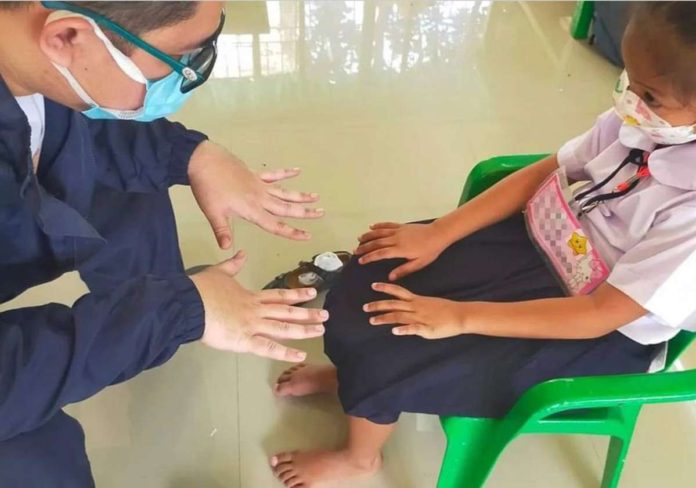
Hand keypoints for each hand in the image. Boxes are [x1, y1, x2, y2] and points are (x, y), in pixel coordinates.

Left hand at [188, 141, 323, 248]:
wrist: (203, 161)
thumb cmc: (207, 189)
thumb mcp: (213, 213)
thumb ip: (222, 231)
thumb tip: (226, 248)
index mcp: (252, 210)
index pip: (275, 225)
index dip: (292, 232)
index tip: (307, 236)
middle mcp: (260, 198)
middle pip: (286, 207)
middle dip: (304, 213)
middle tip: (321, 214)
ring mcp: (259, 184)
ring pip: (284, 192)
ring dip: (300, 195)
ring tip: (316, 197)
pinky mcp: (254, 174)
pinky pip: (273, 174)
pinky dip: (285, 173)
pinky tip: (297, 171)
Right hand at [190, 251, 327, 361]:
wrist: (190, 303)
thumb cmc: (201, 289)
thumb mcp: (219, 271)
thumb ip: (233, 264)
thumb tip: (241, 253)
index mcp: (250, 297)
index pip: (278, 295)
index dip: (296, 295)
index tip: (312, 293)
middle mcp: (256, 311)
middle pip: (287, 312)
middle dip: (307, 313)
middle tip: (326, 315)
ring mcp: (252, 326)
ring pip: (284, 328)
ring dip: (304, 329)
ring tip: (321, 331)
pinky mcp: (244, 341)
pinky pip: (269, 348)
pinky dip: (285, 352)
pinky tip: (300, 354)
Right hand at [355, 222, 447, 279]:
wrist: (438, 234)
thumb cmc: (430, 250)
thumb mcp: (418, 263)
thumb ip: (404, 270)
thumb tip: (390, 277)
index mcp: (399, 249)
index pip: (380, 254)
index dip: (369, 257)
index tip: (361, 261)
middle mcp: (396, 239)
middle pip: (376, 242)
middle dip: (364, 247)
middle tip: (355, 251)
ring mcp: (398, 231)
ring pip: (379, 232)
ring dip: (368, 235)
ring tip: (359, 239)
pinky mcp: (401, 226)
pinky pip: (387, 225)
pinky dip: (378, 226)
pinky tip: (371, 227)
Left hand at [363, 283, 464, 338]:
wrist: (460, 315)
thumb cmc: (445, 309)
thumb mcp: (428, 302)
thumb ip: (415, 304)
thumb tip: (404, 307)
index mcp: (417, 300)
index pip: (398, 291)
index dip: (385, 288)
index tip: (373, 285)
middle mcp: (416, 307)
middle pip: (394, 304)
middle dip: (378, 305)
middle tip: (365, 307)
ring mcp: (420, 317)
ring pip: (399, 316)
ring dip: (385, 318)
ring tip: (372, 320)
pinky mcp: (426, 328)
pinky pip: (413, 329)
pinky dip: (403, 330)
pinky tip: (394, 331)